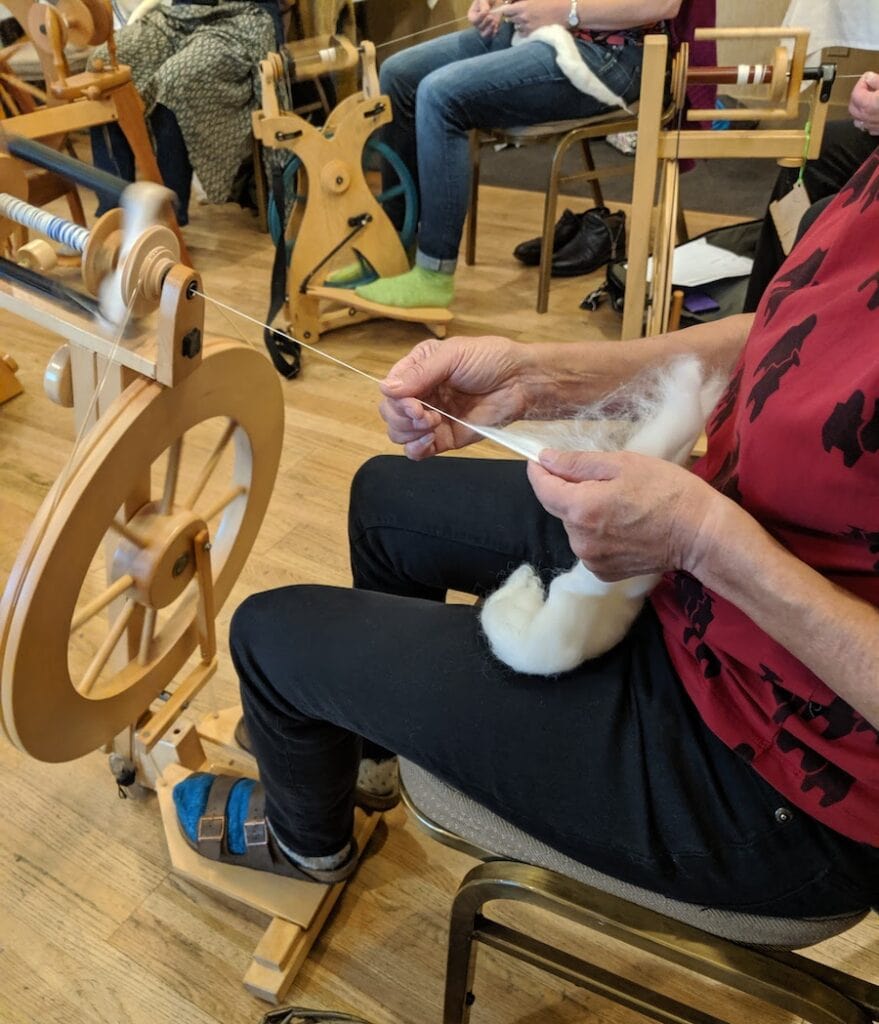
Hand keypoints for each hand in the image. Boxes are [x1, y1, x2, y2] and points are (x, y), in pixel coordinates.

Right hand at [379, 335, 529, 458]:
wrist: (520, 382)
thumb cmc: (490, 359)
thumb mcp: (453, 355)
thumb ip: (420, 372)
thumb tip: (385, 388)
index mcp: (418, 369)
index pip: (390, 389)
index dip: (396, 401)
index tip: (415, 405)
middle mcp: (421, 393)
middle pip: (390, 413)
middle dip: (402, 417)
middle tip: (426, 416)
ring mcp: (431, 418)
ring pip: (399, 433)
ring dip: (409, 432)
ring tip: (433, 424)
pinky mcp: (444, 438)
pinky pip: (416, 451)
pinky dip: (415, 449)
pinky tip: (428, 441)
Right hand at [468, 0, 503, 38]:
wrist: (495, 3)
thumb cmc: (487, 0)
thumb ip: (483, 4)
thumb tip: (486, 12)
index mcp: (472, 16)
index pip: (474, 20)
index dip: (481, 17)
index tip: (487, 11)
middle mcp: (476, 24)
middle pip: (480, 27)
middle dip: (487, 22)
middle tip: (492, 17)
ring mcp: (483, 29)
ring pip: (484, 35)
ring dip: (490, 29)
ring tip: (494, 22)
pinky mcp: (490, 31)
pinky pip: (491, 36)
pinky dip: (495, 32)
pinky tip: (497, 26)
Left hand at [503, 0, 568, 35]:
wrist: (566, 10)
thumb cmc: (552, 0)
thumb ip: (523, 1)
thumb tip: (514, 3)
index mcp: (522, 6)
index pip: (504, 10)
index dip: (501, 10)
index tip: (496, 11)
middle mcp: (523, 17)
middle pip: (510, 19)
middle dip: (512, 16)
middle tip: (519, 12)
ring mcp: (527, 27)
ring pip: (516, 27)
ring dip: (519, 23)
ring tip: (528, 19)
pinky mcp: (533, 34)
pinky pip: (523, 33)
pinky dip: (524, 30)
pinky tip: (531, 25)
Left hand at [527, 449, 724, 579]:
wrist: (699, 534)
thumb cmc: (667, 491)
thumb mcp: (623, 464)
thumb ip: (578, 463)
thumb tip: (545, 459)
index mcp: (581, 508)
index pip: (542, 488)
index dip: (539, 471)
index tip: (541, 459)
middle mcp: (579, 539)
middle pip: (560, 508)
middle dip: (572, 491)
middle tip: (605, 480)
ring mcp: (591, 559)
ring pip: (574, 527)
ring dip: (586, 513)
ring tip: (620, 505)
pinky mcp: (603, 572)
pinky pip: (589, 546)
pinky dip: (598, 534)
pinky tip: (623, 525)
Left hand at [849, 71, 878, 134]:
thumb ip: (876, 80)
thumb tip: (868, 78)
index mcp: (868, 104)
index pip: (856, 93)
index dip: (861, 83)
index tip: (868, 78)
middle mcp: (867, 117)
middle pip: (853, 107)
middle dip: (857, 96)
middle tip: (868, 87)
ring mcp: (872, 126)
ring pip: (857, 119)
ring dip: (860, 109)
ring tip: (870, 99)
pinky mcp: (878, 131)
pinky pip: (866, 126)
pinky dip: (867, 119)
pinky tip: (875, 112)